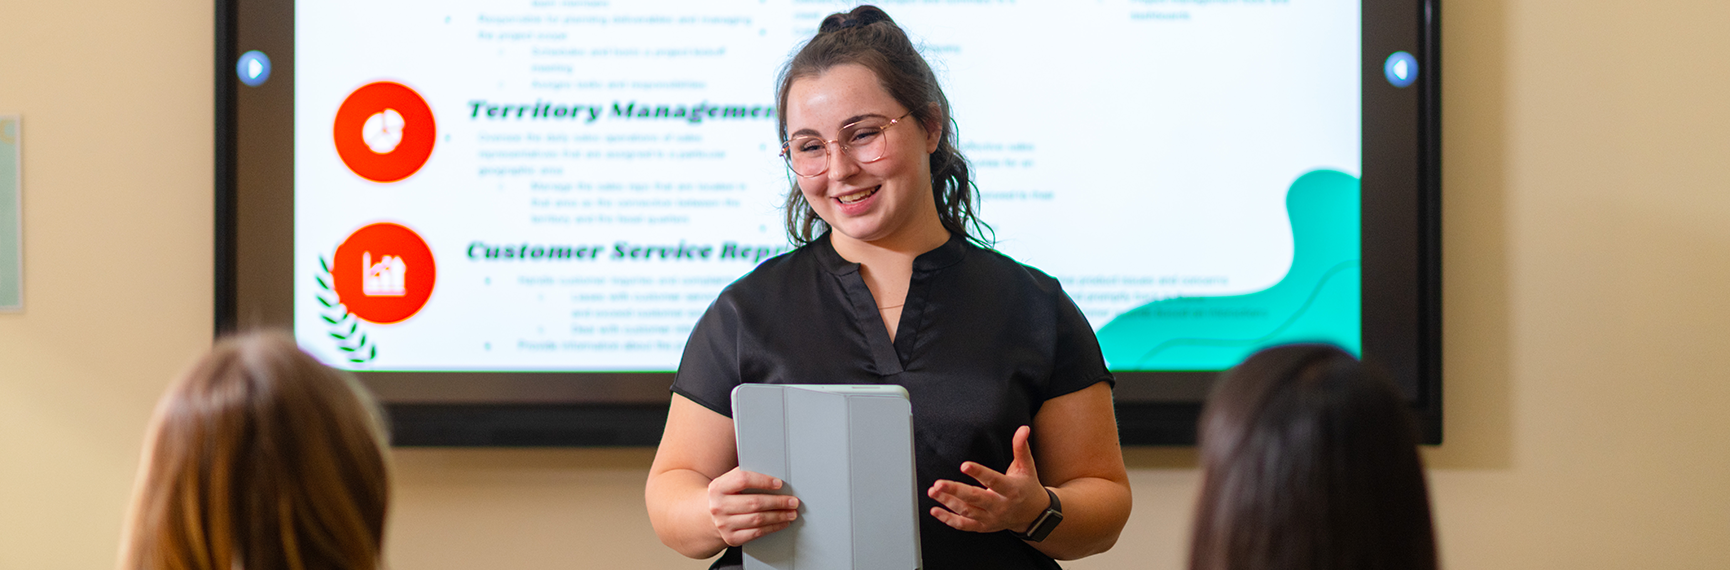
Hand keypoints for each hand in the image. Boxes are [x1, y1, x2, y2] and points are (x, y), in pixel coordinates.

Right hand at [707, 467, 800, 545]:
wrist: (706, 517)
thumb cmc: (724, 496)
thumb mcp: (727, 482)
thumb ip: (744, 475)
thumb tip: (773, 472)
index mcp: (718, 487)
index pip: (743, 479)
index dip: (763, 481)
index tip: (779, 484)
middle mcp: (719, 506)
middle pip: (754, 502)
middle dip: (778, 502)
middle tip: (793, 501)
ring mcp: (724, 524)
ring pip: (757, 519)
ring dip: (779, 516)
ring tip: (791, 513)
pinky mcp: (731, 538)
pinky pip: (756, 533)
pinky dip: (773, 528)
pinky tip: (782, 523)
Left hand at [927, 425, 1049, 533]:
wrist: (1034, 515)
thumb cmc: (1028, 488)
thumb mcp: (1027, 467)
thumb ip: (1021, 448)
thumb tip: (1023, 429)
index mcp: (1011, 490)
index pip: (994, 481)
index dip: (979, 473)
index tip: (964, 465)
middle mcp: (1000, 506)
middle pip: (976, 499)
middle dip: (956, 491)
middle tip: (939, 483)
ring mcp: (991, 518)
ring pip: (966, 511)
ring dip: (948, 502)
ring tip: (933, 491)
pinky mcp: (983, 526)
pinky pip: (964, 525)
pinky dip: (948, 519)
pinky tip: (935, 510)